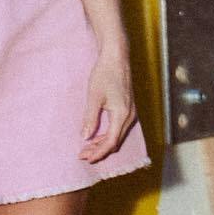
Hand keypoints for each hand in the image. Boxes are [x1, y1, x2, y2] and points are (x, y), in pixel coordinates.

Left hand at [79, 47, 136, 162]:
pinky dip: (108, 135)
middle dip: (99, 150)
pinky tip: (96, 135)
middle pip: (115, 142)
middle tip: (82, 154)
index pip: (111, 142)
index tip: (85, 157)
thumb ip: (90, 118)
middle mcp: (129, 117)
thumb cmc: (104, 74)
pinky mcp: (128, 109)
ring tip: (87, 147)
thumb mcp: (94, 97)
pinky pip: (119, 128)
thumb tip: (86, 137)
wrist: (117, 57)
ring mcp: (130, 113)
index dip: (98, 152)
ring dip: (103, 143)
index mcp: (122, 115)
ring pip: (118, 136)